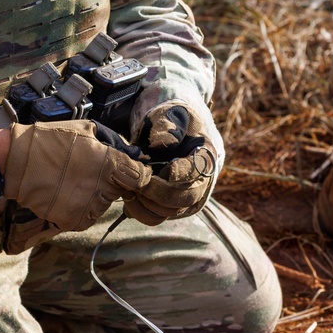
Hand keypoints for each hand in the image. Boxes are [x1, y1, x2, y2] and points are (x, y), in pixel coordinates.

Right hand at [3, 119, 150, 231]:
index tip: (125, 169)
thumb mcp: (86, 129)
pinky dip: (80, 207)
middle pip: (121, 190)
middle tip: (88, 171)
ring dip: (95, 195)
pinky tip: (66, 193)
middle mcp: (102, 188)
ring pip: (104, 204)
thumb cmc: (51, 139)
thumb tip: (137, 155)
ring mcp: (88, 207)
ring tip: (73, 180)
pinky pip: (87, 216)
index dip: (135, 172)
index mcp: (109, 164)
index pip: (139, 177)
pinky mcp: (74, 220)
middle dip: (110, 181)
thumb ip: (115, 142)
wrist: (15, 162)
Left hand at [124, 102, 219, 223]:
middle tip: (135, 181)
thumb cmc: (172, 122)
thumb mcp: (171, 115)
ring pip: (169, 212)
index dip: (182, 172)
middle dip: (157, 191)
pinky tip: (127, 195)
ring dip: (145, 203)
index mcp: (205, 157)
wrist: (172, 134)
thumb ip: (167, 126)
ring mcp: (186, 198)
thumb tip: (163, 144)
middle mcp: (200, 183)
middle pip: (183, 198)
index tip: (166, 170)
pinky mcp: (170, 208)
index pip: (197, 170)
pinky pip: (155, 217)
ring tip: (128, 187)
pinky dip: (139, 210)